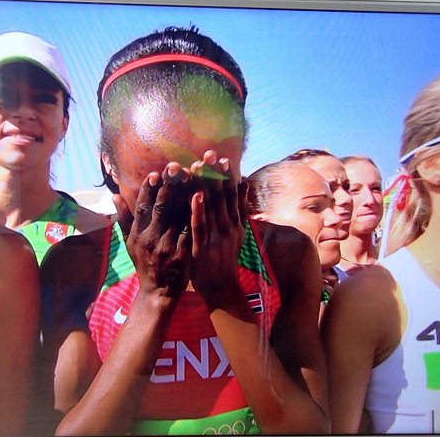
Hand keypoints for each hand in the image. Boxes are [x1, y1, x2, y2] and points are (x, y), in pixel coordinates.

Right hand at [114, 162, 194, 298]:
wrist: (158, 293)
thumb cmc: (144, 264)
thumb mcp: (130, 243)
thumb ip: (124, 218)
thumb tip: (115, 194)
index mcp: (137, 234)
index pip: (141, 206)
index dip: (148, 189)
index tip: (155, 173)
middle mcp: (150, 238)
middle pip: (161, 207)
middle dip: (169, 186)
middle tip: (177, 167)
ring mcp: (167, 246)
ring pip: (178, 216)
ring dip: (186, 195)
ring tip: (193, 176)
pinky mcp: (183, 253)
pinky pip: (191, 230)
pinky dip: (197, 214)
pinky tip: (204, 200)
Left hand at [188, 150, 247, 307]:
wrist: (221, 288)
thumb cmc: (225, 258)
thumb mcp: (238, 232)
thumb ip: (239, 208)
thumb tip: (244, 182)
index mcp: (236, 223)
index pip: (232, 195)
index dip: (227, 176)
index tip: (222, 158)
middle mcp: (229, 228)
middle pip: (222, 197)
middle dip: (216, 174)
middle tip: (209, 153)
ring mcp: (217, 238)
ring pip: (212, 207)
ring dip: (206, 185)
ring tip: (201, 165)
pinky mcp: (204, 248)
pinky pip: (200, 226)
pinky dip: (199, 210)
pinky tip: (195, 194)